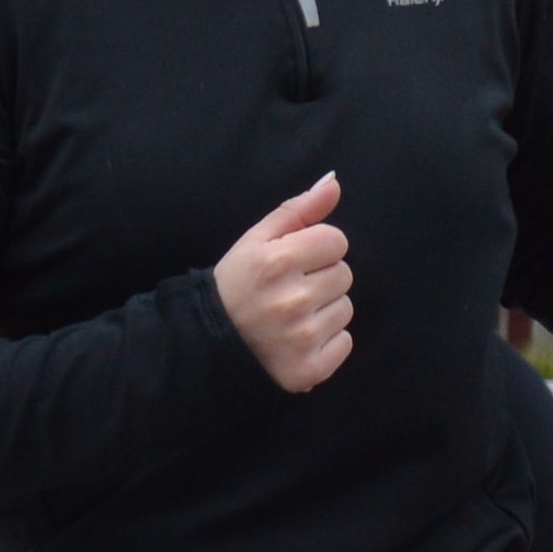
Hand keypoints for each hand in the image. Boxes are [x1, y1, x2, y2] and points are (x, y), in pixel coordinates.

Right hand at [216, 171, 354, 392]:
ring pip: (345, 309)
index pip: (337, 241)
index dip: (317, 249)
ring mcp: (302, 338)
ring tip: (292, 316)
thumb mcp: (256, 240)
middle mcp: (293, 300)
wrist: (206, 342)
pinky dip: (326, 342)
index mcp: (279, 261)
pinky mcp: (309, 368)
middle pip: (344, 275)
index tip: (294, 262)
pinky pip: (345, 343)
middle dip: (321, 279)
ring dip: (324, 310)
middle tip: (290, 291)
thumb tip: (334, 182)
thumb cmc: (236, 285)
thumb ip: (297, 210)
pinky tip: (298, 340)